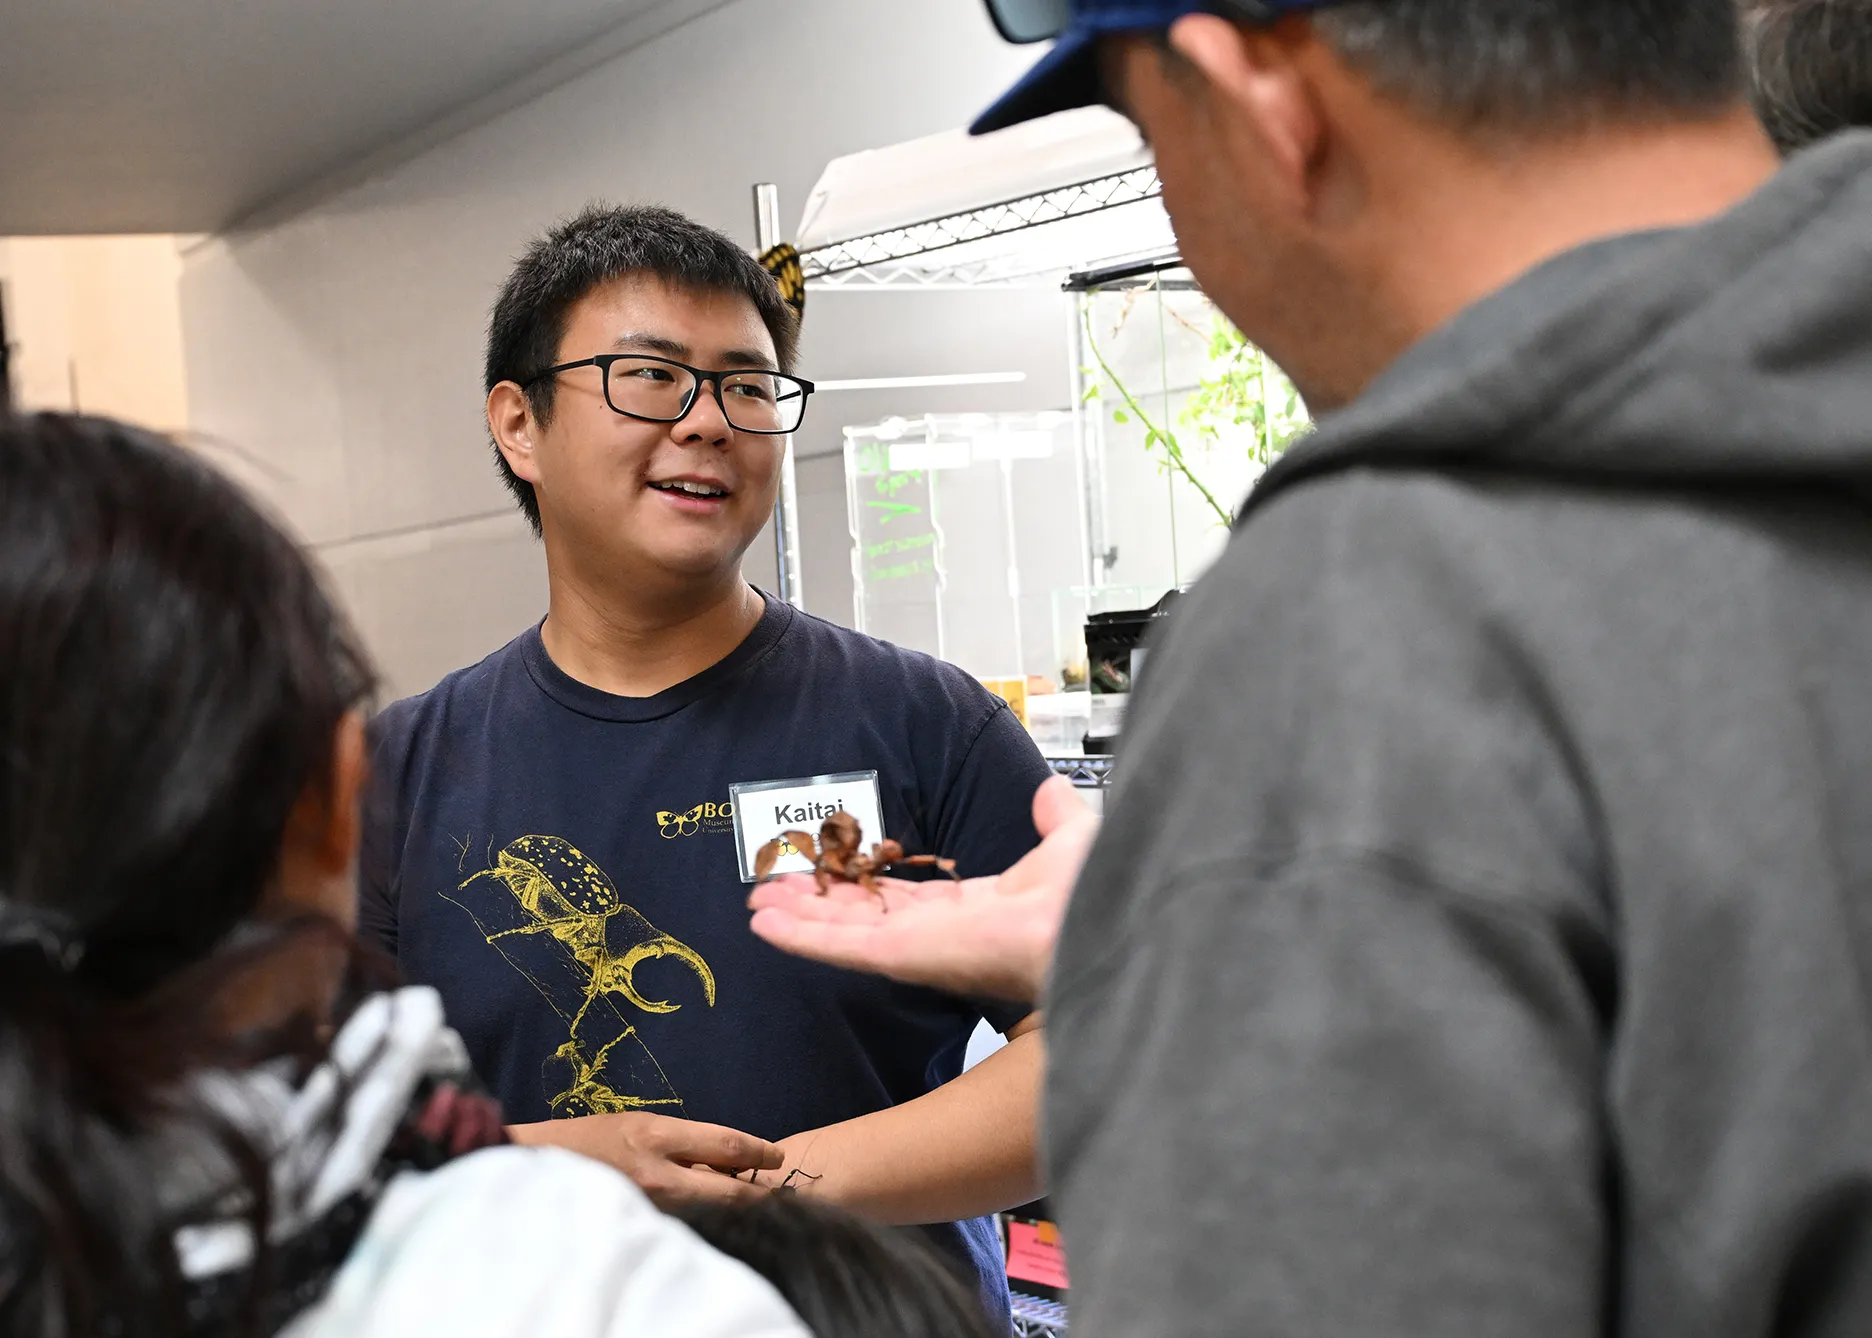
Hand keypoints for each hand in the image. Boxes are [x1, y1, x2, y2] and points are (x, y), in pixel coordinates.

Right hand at [507, 1111, 782, 1208]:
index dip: (760, 1152)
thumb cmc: (586, 1142)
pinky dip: (702, 1225)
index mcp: (657, 1136)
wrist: (533, 1169)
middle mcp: (658, 1173)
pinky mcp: (639, 1229)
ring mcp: (650, 1207)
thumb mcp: (635, 1127)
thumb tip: (725, 1160)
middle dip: (757, 1193)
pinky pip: (684, 1229)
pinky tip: (707, 1224)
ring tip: (745, 1209)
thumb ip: (679, 1143)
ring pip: (711, 1214)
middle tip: (775, 1194)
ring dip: (730, 1211)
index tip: (777, 1157)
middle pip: (731, 1190)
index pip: (728, 1145)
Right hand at [748, 776, 1096, 1003]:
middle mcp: (940, 934)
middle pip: (861, 918)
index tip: (834, 871)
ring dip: (798, 919)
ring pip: (842, 933)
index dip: (866, 885)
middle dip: (817, 904)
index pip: (905, 900)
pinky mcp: (903, 957)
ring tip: (756, 905)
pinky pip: (842, 947)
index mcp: (976, 910)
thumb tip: (1050, 789)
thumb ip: (1053, 817)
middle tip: (773, 890)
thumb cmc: (1086, 894)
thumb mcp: (1068, 841)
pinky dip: (801, 936)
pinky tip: (765, 924)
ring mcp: (916, 948)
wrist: (1087, 923)